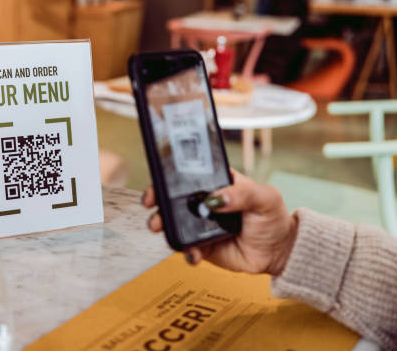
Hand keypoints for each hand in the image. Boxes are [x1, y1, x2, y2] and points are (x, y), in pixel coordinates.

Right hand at [142, 170, 297, 275]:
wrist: (279, 251)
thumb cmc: (272, 218)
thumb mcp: (264, 197)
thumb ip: (242, 194)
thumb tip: (216, 199)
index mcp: (216, 183)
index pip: (189, 176)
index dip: (170, 178)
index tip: (160, 181)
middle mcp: (204, 203)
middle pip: (173, 199)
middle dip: (157, 202)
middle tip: (152, 206)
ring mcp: (201, 225)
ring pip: (175, 224)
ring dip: (164, 226)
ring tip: (163, 229)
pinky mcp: (203, 246)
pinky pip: (187, 249)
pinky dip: (186, 252)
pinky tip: (193, 253)